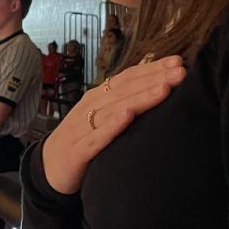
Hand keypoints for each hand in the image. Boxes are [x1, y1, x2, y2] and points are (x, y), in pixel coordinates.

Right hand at [42, 56, 186, 194]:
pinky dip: (111, 126)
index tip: (178, 61)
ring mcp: (82, 128)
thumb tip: (157, 86)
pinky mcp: (77, 151)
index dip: (152, 68)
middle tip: (180, 71)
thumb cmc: (81, 139)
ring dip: (139, 98)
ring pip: (114, 109)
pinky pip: (96, 137)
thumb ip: (123, 103)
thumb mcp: (101, 117)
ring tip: (163, 89)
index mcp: (98, 97)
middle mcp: (90, 107)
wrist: (48, 168)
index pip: (127, 77)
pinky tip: (126, 117)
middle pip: (124, 89)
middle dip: (153, 79)